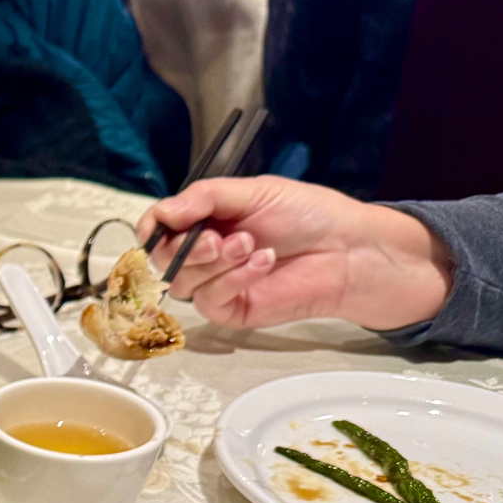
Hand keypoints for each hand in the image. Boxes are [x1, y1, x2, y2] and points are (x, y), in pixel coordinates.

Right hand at [136, 175, 454, 331]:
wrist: (348, 249)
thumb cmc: (309, 215)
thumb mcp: (254, 191)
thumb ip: (204, 197)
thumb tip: (163, 213)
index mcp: (206, 222)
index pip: (159, 229)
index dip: (153, 227)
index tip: (162, 223)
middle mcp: (205, 255)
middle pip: (162, 259)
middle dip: (186, 247)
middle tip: (219, 238)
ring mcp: (216, 285)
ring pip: (183, 282)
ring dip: (215, 262)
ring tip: (252, 245)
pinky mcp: (231, 310)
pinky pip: (209, 300)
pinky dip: (234, 279)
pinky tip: (263, 263)